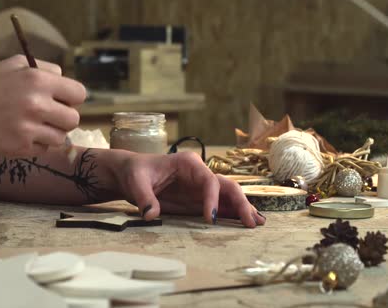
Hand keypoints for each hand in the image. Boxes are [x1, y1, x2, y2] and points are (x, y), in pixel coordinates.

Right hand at [0, 55, 85, 155]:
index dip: (72, 98)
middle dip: (64, 117)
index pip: (79, 94)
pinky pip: (44, 149)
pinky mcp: (21, 147)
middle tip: (49, 115)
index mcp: (39, 80)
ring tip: (34, 125)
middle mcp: (37, 105)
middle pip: (74, 119)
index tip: (62, 100)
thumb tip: (66, 82)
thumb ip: (46, 69)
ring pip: (61, 137)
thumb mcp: (17, 64)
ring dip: (51, 132)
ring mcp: (29, 128)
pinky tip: (22, 134)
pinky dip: (37, 144)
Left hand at [116, 152, 265, 227]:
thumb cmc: (135, 173)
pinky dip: (232, 214)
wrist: (130, 174)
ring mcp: (201, 187)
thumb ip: (144, 198)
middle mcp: (200, 174)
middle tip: (249, 222)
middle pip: (226, 186)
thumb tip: (150, 215)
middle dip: (239, 203)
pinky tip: (245, 223)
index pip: (208, 180)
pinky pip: (220, 206)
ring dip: (242, 209)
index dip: (212, 199)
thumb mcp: (136, 183)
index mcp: (189, 164)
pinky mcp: (198, 200)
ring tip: (257, 224)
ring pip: (227, 196)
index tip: (210, 218)